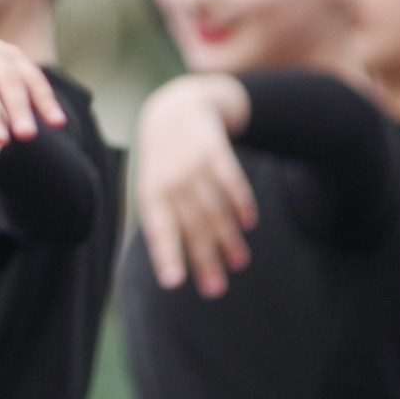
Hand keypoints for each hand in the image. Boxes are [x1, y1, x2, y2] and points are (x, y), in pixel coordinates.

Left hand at [135, 75, 257, 297]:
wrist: (175, 109)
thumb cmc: (164, 163)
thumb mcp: (154, 187)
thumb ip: (165, 221)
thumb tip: (181, 266)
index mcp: (152, 194)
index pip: (159, 230)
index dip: (167, 256)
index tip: (173, 283)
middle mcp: (171, 181)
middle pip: (191, 226)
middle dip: (205, 260)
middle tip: (216, 289)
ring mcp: (193, 165)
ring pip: (213, 209)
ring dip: (227, 238)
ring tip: (239, 262)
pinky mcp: (214, 150)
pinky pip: (230, 180)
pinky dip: (240, 202)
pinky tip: (248, 222)